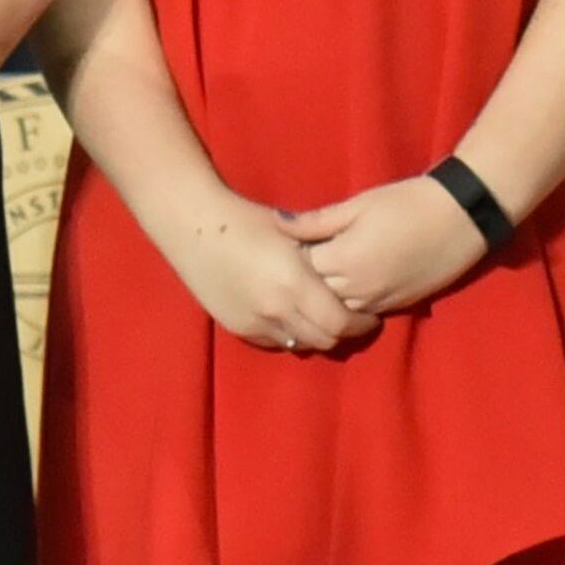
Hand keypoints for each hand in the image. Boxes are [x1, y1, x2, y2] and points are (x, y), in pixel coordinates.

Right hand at [153, 192, 374, 351]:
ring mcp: (255, 323)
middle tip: (352, 320)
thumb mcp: (292, 233)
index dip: (361, 324)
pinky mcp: (238, 327)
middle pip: (324, 340)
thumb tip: (351, 271)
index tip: (371, 316)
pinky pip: (275, 342)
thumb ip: (321, 256)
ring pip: (300, 345)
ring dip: (316, 335)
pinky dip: (290, 334)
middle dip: (344, 333)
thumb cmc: (246, 220)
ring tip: (322, 319)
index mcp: (294, 283)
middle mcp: (277, 310)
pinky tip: (291, 317)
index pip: (340, 322)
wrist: (193, 226)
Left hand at [282, 176, 490, 316]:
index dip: (295, 256)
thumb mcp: (358, 205)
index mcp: (343, 260)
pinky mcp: (397, 306)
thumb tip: (278, 224)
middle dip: (309, 280)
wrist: (460, 218)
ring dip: (330, 294)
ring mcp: (378, 302)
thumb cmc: (407, 203)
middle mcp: (357, 289)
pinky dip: (353, 301)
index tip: (293, 243)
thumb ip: (317, 221)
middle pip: (317, 294)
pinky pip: (363, 312)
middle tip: (308, 259)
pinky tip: (356, 280)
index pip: (301, 269)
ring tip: (331, 270)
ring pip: (339, 309)